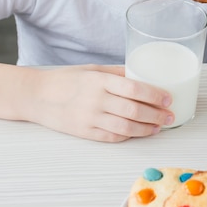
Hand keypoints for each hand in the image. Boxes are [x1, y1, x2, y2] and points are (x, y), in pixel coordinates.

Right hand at [29, 64, 173, 142]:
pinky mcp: (85, 132)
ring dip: (147, 129)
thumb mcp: (92, 69)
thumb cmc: (66, 79)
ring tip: (158, 127)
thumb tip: (143, 76)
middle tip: (170, 116)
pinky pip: (113, 137)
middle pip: (134, 110)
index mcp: (99, 80)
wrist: (37, 95)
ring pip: (126, 127)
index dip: (155, 95)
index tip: (168, 98)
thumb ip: (117, 73)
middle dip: (156, 115)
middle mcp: (96, 99)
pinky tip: (138, 132)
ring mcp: (90, 118)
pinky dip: (129, 135)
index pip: (134, 88)